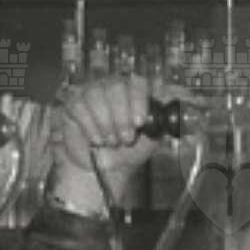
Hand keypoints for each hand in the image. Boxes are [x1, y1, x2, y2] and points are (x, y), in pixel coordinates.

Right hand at [48, 75, 185, 211]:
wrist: (106, 167)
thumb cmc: (130, 151)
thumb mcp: (151, 140)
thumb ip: (161, 125)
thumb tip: (176, 114)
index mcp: (134, 92)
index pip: (137, 82)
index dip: (138, 100)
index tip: (139, 122)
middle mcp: (112, 86)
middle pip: (115, 87)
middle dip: (121, 116)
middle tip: (125, 138)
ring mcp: (91, 92)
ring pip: (95, 96)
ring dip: (105, 124)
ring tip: (111, 142)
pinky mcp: (73, 103)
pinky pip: (79, 106)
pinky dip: (89, 127)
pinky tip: (96, 140)